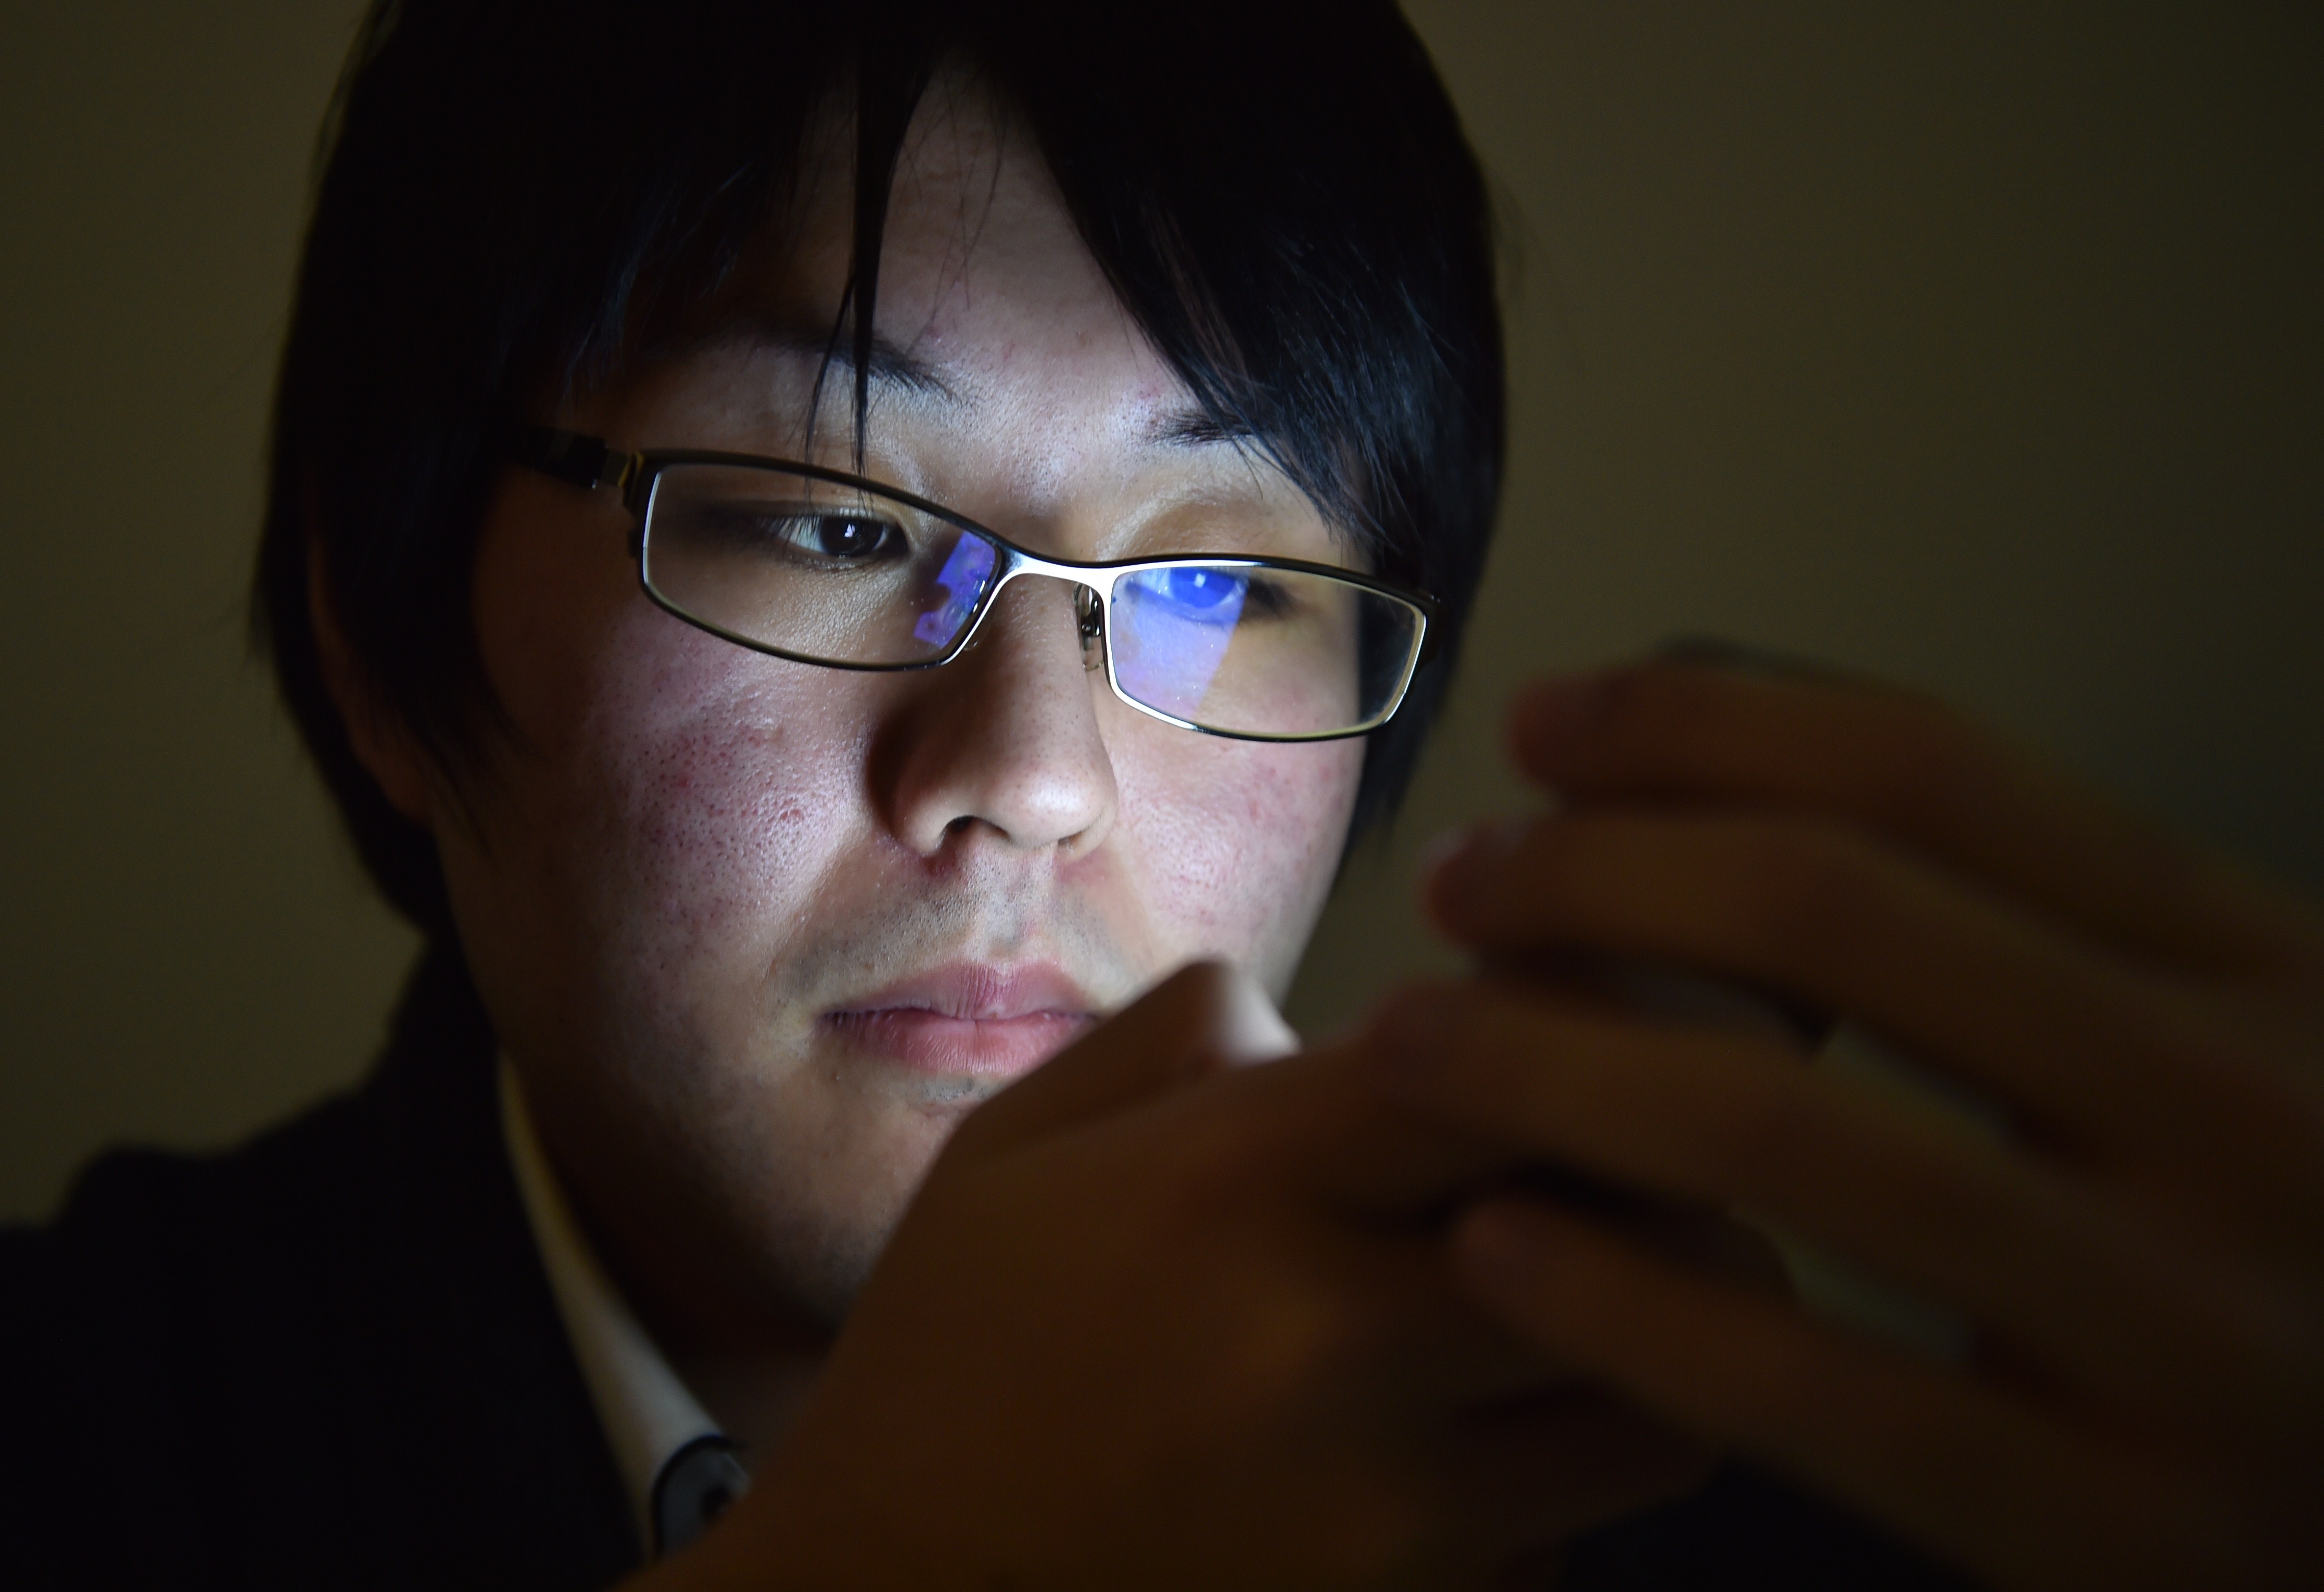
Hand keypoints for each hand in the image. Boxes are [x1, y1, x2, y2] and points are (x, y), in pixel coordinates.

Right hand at [652, 962, 1711, 1590]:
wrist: (893, 1588)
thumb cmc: (957, 1345)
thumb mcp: (1024, 1139)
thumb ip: (1190, 1031)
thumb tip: (1360, 1016)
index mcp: (1236, 1179)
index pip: (1514, 1058)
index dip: (1580, 1023)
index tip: (1569, 1024)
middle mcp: (1335, 1336)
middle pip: (1646, 1230)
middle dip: (1657, 1182)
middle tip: (1624, 1164)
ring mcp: (1388, 1506)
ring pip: (1656, 1404)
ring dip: (1645, 1342)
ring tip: (1566, 1309)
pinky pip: (1574, 1538)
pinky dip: (1560, 1485)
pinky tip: (1477, 1447)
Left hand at [1380, 657, 2323, 1586]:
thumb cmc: (2297, 1247)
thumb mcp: (2224, 1038)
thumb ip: (2022, 913)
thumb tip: (1708, 750)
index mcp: (2269, 970)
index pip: (1933, 774)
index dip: (1701, 727)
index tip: (1546, 724)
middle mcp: (2246, 1117)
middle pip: (1836, 913)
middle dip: (1594, 873)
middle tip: (1459, 879)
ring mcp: (2189, 1334)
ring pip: (1790, 1132)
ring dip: (1550, 1061)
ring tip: (1411, 1036)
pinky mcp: (2119, 1526)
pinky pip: (1818, 1390)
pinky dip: (1625, 1302)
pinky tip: (1493, 1241)